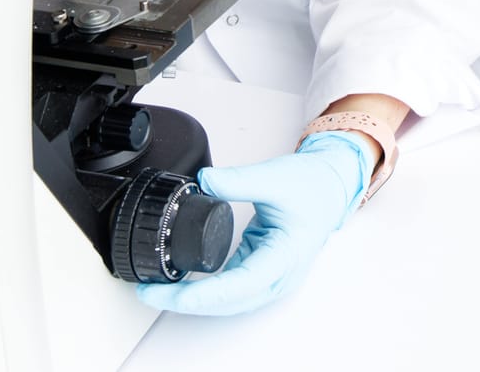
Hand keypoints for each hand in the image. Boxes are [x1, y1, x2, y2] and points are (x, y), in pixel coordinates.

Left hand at [136, 131, 371, 315]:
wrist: (330, 185)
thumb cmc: (314, 187)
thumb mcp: (274, 177)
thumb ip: (237, 180)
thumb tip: (204, 181)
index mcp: (285, 256)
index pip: (239, 286)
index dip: (204, 294)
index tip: (174, 293)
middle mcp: (278, 275)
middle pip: (227, 302)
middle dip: (186, 301)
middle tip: (149, 292)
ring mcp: (269, 276)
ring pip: (226, 301)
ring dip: (193, 299)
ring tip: (158, 289)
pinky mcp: (260, 270)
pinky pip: (229, 289)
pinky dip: (204, 290)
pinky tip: (181, 283)